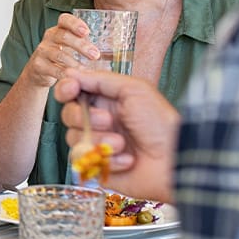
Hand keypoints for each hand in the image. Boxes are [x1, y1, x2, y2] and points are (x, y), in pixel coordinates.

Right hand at [24, 13, 98, 87]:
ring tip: (87, 71)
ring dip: (75, 63)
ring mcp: (42, 51)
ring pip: (59, 54)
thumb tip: (113, 52)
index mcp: (59, 29)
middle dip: (81, 45)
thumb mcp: (71, 46)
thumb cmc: (62, 56)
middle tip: (95, 55)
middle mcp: (49, 37)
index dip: (75, 23)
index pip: (64, 19)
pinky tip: (75, 79)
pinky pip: (53, 69)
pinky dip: (65, 74)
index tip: (86, 32)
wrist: (39, 71)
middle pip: (63, 36)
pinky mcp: (38, 65)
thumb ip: (85, 44)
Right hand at [54, 69, 179, 201]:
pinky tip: (126, 159)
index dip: (67, 89)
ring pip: (73, 138)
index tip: (72, 90)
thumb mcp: (135, 90)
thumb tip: (71, 73)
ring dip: (99, 140)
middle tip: (108, 120)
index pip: (73, 91)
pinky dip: (107, 159)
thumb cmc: (160, 124)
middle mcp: (98, 121)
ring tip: (122, 144)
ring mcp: (96, 143)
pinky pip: (84, 160)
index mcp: (106, 101)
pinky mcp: (97, 165)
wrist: (172, 160)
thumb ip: (101, 79)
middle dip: (84, 117)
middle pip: (68, 114)